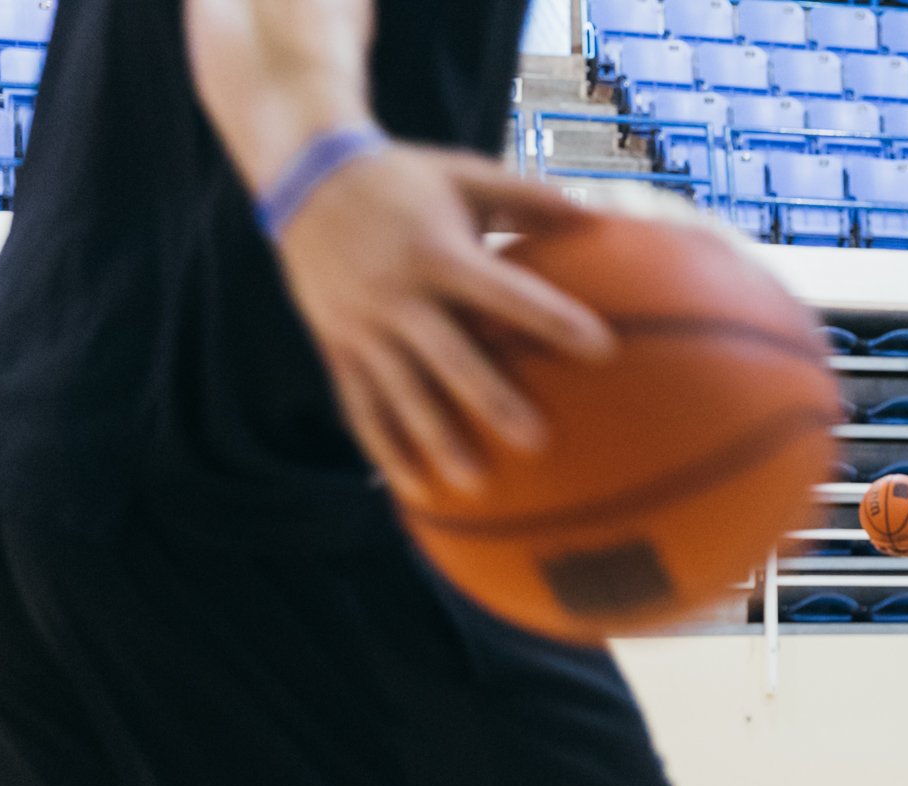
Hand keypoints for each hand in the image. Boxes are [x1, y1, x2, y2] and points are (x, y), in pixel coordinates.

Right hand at [275, 145, 615, 501]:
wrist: (303, 176)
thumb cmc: (406, 179)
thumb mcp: (466, 174)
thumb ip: (531, 198)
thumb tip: (604, 218)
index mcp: (439, 251)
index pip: (505, 291)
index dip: (552, 319)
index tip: (603, 349)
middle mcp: (397, 293)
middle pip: (449, 356)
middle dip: (491, 400)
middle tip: (537, 442)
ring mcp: (362, 325)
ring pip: (400, 393)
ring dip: (435, 440)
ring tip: (475, 486)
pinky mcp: (336, 346)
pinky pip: (360, 405)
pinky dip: (384, 449)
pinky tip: (415, 488)